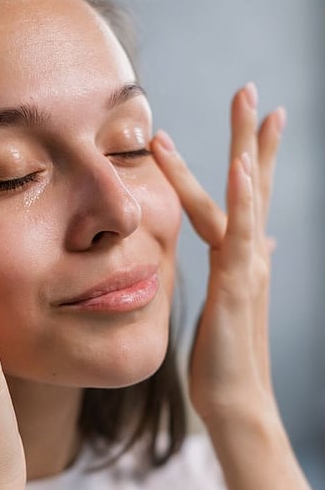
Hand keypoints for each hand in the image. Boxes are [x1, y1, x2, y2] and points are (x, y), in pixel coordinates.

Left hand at [151, 83, 285, 426]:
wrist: (234, 401)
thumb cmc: (226, 358)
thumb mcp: (233, 304)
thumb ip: (243, 268)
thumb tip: (262, 245)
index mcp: (243, 258)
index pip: (249, 197)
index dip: (256, 155)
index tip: (262, 116)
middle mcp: (249, 256)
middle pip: (252, 185)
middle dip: (251, 136)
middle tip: (250, 88)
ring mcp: (247, 268)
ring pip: (246, 199)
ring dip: (245, 148)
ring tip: (248, 104)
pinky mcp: (236, 286)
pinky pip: (239, 235)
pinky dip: (241, 199)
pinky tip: (240, 166)